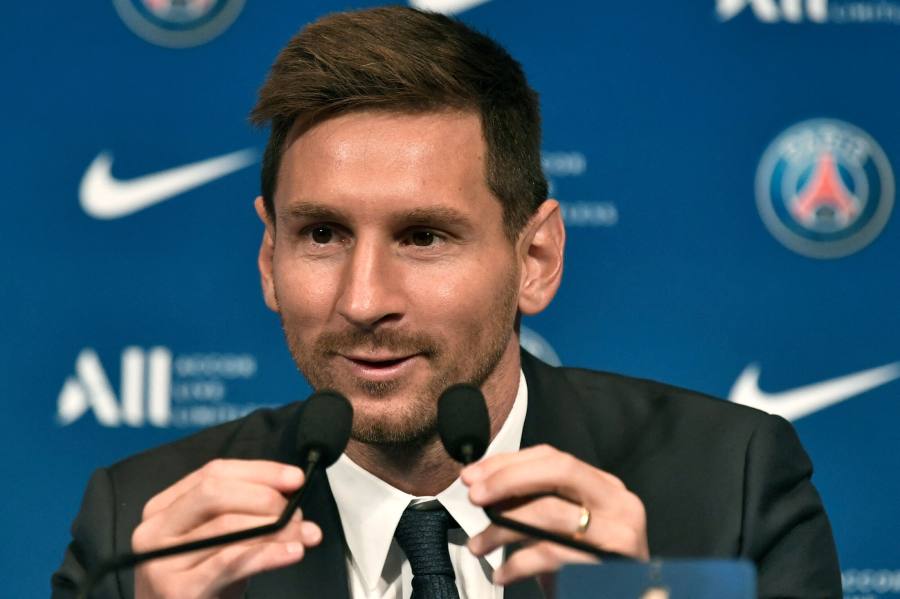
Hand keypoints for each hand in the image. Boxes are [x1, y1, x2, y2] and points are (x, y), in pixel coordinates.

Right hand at [132, 459, 321, 598]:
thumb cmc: (205, 579)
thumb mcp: (218, 539)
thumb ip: (244, 510)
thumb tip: (291, 488)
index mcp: (164, 508)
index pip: (213, 472)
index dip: (260, 471)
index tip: (296, 478)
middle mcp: (155, 530)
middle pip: (215, 493)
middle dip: (265, 498)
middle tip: (296, 513)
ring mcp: (162, 561)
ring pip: (227, 527)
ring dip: (276, 527)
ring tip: (303, 535)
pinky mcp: (178, 591)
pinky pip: (231, 561)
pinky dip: (268, 553)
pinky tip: (292, 552)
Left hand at [461, 444, 648, 584]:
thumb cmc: (581, 568)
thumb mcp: (559, 527)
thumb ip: (532, 501)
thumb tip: (484, 485)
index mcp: (603, 485)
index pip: (552, 457)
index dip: (508, 462)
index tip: (473, 475)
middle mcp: (617, 502)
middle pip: (558, 471)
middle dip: (508, 479)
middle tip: (474, 497)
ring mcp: (618, 531)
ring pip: (550, 512)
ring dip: (502, 528)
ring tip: (478, 546)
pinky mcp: (609, 562)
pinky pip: (552, 553)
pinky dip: (518, 563)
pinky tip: (502, 575)